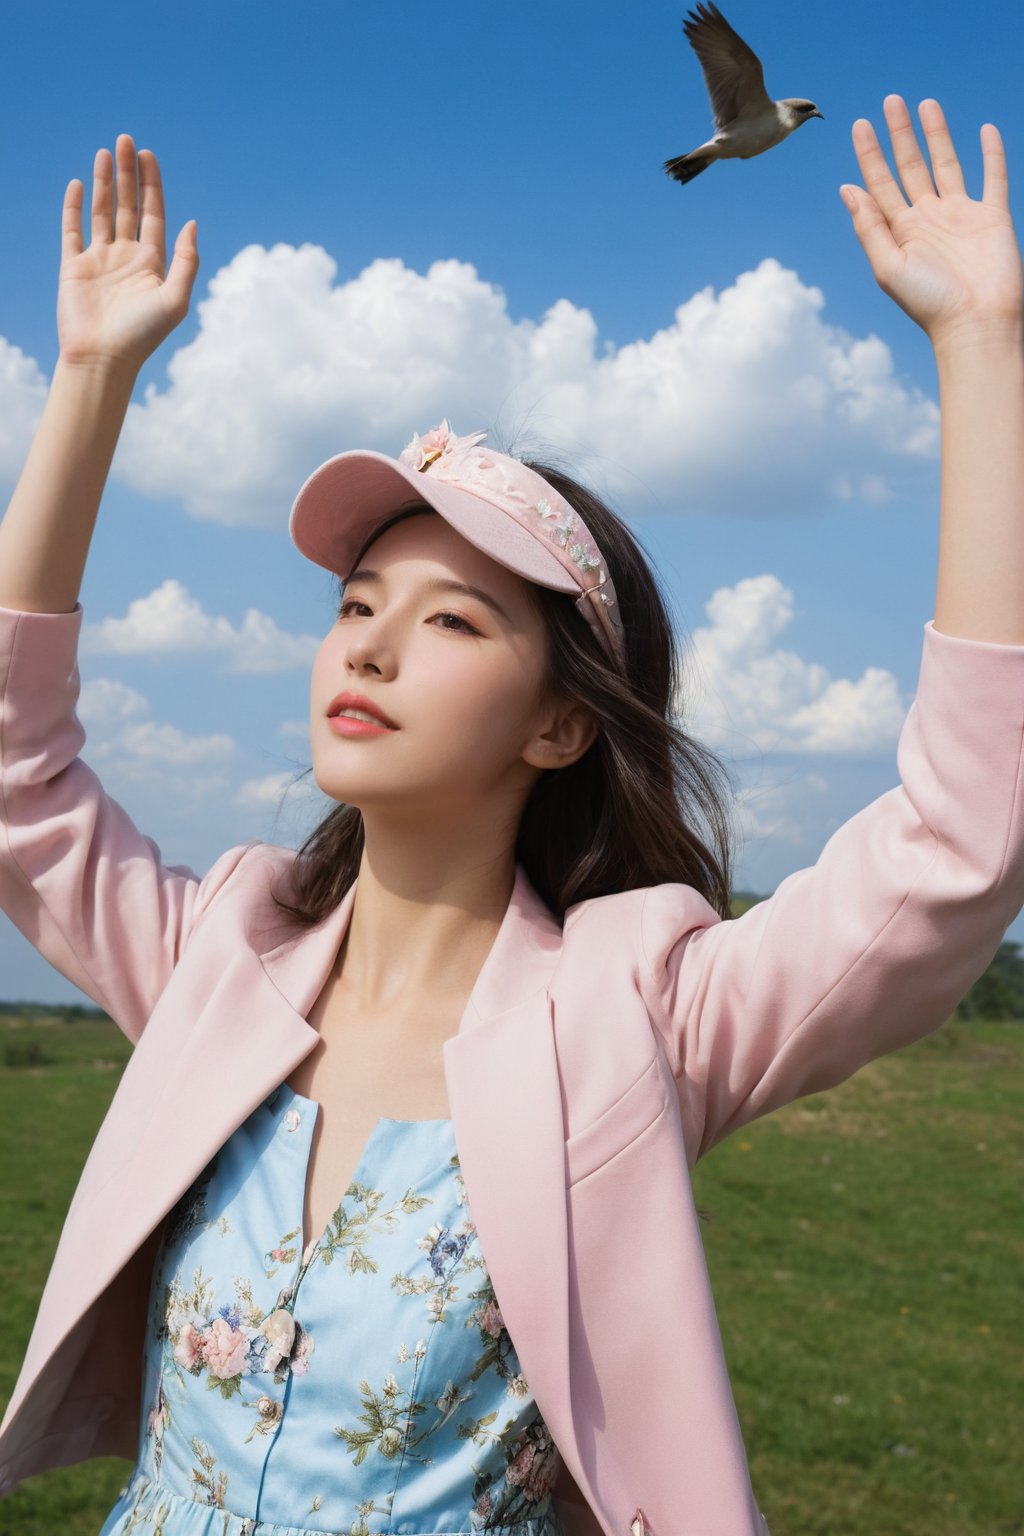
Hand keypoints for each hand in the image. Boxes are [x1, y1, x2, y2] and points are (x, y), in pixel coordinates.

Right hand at [57, 134, 198, 372]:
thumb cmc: (142, 335)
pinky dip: (75, 207)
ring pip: (102, 212)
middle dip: (128, 174)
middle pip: (127, 206)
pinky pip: (72, 230)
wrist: (102, 359)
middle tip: (127, 140)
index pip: (153, 214)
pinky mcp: (74, 267)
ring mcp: (99, 261)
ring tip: (106, 152)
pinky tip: (80, 184)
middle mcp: (126, 258)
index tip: (149, 156)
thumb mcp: (175, 298)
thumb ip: (187, 260)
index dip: (152, 185)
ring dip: (104, 182)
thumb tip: (192, 222)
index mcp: (152, 264)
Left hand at [840, 96, 1023, 349]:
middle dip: (900, 135)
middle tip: (890, 101)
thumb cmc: (929, 303)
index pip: (881, 184)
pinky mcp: (993, 217)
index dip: (870, 155)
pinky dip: (992, 153)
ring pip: (947, 164)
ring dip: (937, 135)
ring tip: (925, 104)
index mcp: (901, 232)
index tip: (859, 124)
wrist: (976, 323)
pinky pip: (993, 177)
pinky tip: (985, 130)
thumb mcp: (889, 267)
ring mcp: (961, 215)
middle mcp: (929, 219)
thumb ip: (869, 227)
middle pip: (911, 167)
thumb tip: (847, 189)